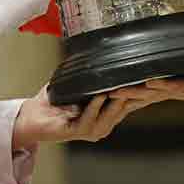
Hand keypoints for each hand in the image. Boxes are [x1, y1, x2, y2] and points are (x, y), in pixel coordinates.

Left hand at [11, 86, 145, 148]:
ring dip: (115, 102)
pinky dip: (95, 107)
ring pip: (109, 116)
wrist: (32, 116)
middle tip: (142, 82)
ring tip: (119, 87)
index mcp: (104, 114)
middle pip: (123, 110)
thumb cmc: (53, 101)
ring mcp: (91, 130)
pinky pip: (89, 120)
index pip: (128, 103)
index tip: (151, 81)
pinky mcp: (77, 132)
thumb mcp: (78, 85)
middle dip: (133, 97)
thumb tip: (104, 51)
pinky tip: (99, 96)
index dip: (139, 93)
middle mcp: (101, 124)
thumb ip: (92, 74)